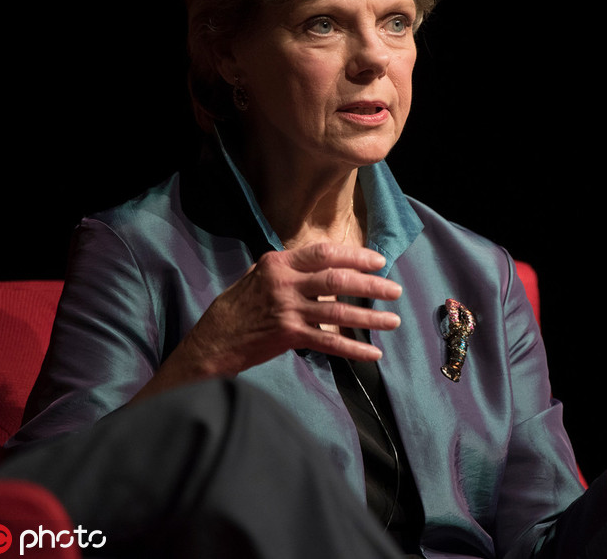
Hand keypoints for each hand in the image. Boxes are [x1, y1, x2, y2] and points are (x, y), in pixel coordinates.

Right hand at [145, 244, 401, 395]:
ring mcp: (287, 310)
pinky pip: (329, 343)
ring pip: (338, 312)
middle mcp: (284, 283)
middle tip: (394, 290)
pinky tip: (373, 354)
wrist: (212, 341)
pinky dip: (353, 349)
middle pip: (337, 280)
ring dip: (370, 317)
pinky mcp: (288, 336)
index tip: (378, 261)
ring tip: (393, 321)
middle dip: (371, 285)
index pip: (324, 253)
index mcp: (278, 263)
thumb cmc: (236, 307)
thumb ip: (289, 269)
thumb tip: (322, 263)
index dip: (355, 255)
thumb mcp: (258, 276)